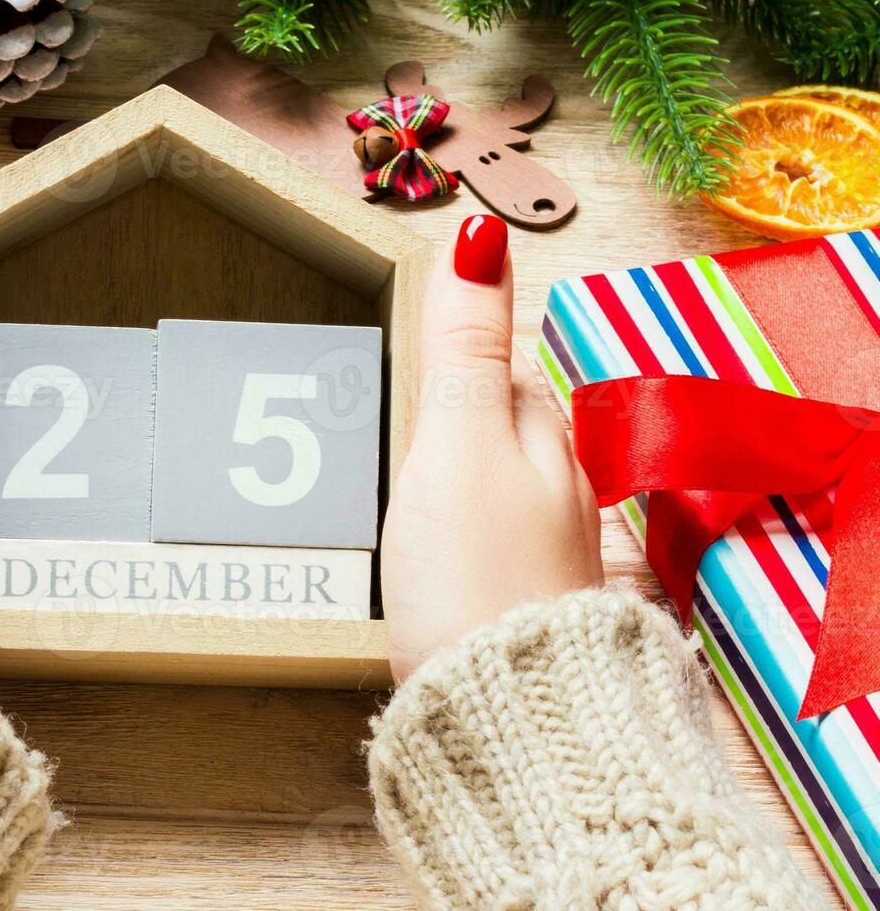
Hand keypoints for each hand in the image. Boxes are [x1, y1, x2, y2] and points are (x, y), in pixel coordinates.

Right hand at [381, 214, 602, 680]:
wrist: (502, 713)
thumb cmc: (475, 574)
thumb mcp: (457, 441)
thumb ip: (463, 348)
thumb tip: (481, 237)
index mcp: (546, 441)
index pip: (499, 372)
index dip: (454, 357)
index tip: (406, 343)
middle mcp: (560, 492)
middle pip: (501, 430)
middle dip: (453, 419)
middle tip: (389, 420)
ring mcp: (543, 554)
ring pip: (492, 490)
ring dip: (449, 483)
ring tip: (395, 491)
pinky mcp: (518, 607)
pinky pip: (483, 546)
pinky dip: (452, 540)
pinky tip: (423, 561)